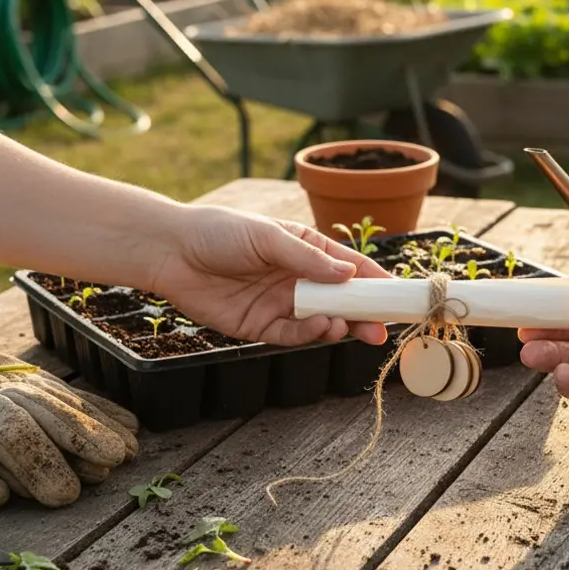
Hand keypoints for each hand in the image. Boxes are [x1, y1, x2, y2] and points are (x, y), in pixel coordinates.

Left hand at [150, 205, 391, 346]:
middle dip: (363, 314)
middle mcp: (296, 279)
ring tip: (343, 325)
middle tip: (382, 328)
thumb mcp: (268, 238)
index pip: (349, 268)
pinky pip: (290, 336)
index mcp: (305, 250)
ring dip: (336, 326)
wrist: (170, 253)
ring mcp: (279, 304)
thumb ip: (308, 260)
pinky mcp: (258, 327)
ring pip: (319, 321)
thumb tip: (350, 275)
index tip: (398, 296)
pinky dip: (308, 336)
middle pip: (339, 300)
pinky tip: (319, 327)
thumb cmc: (219, 232)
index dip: (375, 281)